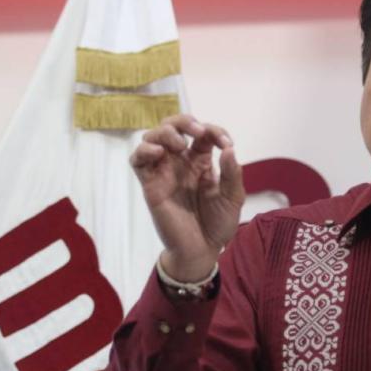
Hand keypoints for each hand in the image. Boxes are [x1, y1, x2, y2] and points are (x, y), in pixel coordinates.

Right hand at [130, 114, 244, 281]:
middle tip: (198, 132)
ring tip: (180, 145)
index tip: (226, 144)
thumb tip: (228, 149)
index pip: (202, 133)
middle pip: (172, 126)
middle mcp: (180, 162)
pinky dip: (144, 150)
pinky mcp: (150, 184)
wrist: (201, 250)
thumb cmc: (218, 224)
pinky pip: (137, 160)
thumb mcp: (233, 198)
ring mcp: (164, 171)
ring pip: (152, 137)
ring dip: (164, 132)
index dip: (214, 130)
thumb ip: (232, 174)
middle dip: (184, 121)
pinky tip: (159, 153)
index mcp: (201, 161)